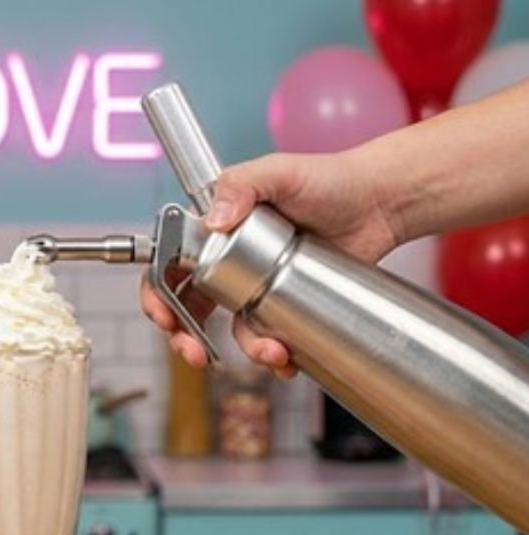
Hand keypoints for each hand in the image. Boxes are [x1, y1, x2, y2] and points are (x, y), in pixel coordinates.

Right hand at [141, 150, 399, 376]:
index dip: (157, 296)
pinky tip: (288, 360)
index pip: (168, 267)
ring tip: (271, 354)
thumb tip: (215, 220)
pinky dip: (276, 356)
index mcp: (214, 232)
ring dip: (245, 351)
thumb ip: (242, 184)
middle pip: (188, 309)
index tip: (164, 316)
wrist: (379, 202)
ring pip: (233, 331)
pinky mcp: (286, 304)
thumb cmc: (328, 178)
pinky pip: (271, 337)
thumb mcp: (280, 171)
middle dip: (184, 338)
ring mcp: (257, 287)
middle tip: (193, 353)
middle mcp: (229, 262)